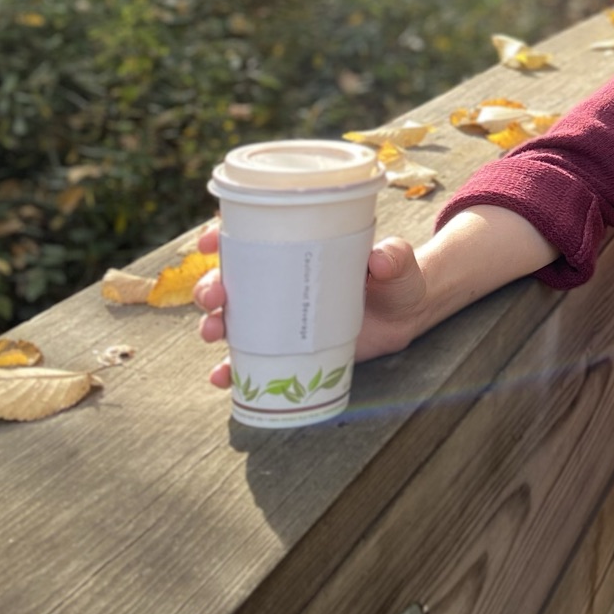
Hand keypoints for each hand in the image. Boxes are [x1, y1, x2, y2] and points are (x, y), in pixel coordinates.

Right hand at [193, 222, 429, 388]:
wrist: (405, 316)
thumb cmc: (395, 278)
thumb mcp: (398, 262)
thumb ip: (393, 256)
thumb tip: (380, 259)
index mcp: (297, 250)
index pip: (250, 238)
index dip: (221, 237)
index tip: (208, 242)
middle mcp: (278, 282)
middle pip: (230, 280)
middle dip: (210, 287)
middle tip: (216, 296)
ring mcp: (279, 317)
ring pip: (231, 319)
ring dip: (213, 324)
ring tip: (215, 332)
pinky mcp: (286, 349)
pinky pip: (249, 361)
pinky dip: (230, 369)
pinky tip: (223, 376)